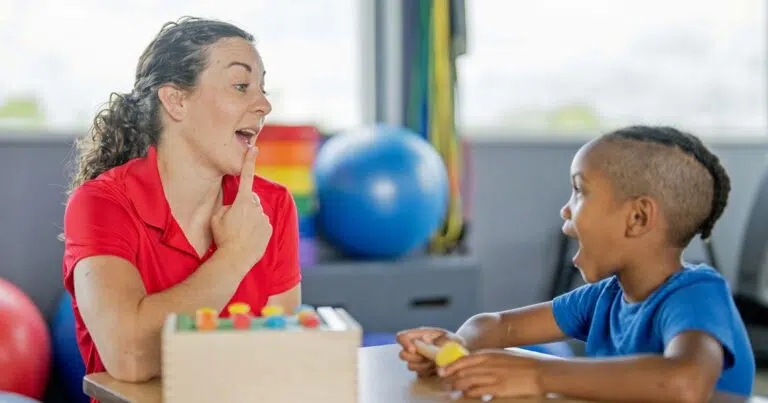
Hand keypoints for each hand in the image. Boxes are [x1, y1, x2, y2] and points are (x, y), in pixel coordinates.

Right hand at [211, 146, 272, 268]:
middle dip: (244, 204)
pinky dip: (256, 228)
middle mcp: (256, 207)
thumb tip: (233, 205)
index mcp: (242, 201)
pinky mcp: (269, 229)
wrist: (235, 257)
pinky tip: (248, 237)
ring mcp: (264, 218)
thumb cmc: (223, 237)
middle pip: (251, 199)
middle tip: (234, 220)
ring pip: (257, 212)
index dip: (249, 161)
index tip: (254, 149)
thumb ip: (226, 205)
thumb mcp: (216, 217)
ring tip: (240, 232)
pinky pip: (262, 223)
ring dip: (250, 218)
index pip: (246, 176)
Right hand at [396, 327, 466, 377]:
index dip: (404, 343)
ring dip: (423, 366)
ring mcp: (417, 360)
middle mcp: (415, 347)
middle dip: (414, 358)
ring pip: (410, 366)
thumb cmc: (454, 343)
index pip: (401, 336)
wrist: (460, 354)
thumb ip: (440, 340)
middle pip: (402, 354)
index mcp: (419, 335)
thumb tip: (426, 341)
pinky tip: (437, 368)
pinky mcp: (422, 370)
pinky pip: (419, 374)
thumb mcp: (452, 338)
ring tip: (436, 362)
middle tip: (427, 358)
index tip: (414, 349)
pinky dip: (428, 373)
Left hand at [440, 349, 542, 398]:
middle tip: (445, 384)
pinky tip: (466, 395)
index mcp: (488, 355)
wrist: (539, 372)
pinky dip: (469, 394)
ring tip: (452, 391)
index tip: (442, 371)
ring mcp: (492, 377)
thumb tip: (474, 365)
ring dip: (457, 387)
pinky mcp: (498, 390)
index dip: (449, 366)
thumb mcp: (502, 356)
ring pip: (466, 383)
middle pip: (461, 372)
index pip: (462, 360)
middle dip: (450, 379)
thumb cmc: (522, 364)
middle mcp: (487, 365)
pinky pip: (477, 392)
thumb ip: (487, 359)